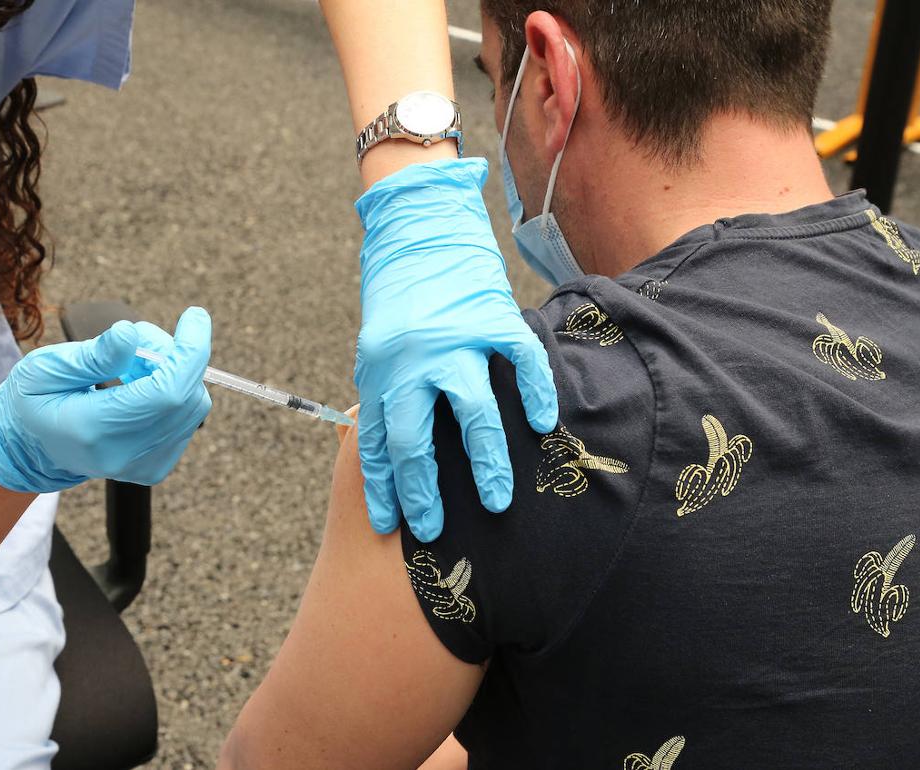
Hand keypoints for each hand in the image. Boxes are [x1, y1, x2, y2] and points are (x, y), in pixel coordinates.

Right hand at [0, 307, 212, 491]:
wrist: (32, 449)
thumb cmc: (34, 401)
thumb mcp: (43, 368)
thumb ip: (91, 354)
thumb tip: (132, 335)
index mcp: (94, 430)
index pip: (166, 393)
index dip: (189, 352)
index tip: (194, 317)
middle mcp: (126, 455)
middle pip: (185, 396)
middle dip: (173, 356)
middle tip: (136, 343)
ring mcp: (145, 466)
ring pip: (192, 406)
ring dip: (171, 373)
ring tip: (128, 368)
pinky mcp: (157, 466)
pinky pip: (186, 418)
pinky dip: (170, 393)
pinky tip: (136, 389)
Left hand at [354, 158, 557, 541]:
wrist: (418, 229)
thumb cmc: (398, 297)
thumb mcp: (377, 348)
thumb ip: (389, 392)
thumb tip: (393, 447)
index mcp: (380, 371)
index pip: (377, 442)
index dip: (383, 486)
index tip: (389, 524)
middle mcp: (413, 361)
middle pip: (416, 440)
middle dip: (424, 491)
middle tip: (436, 530)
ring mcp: (455, 341)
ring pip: (470, 414)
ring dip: (484, 463)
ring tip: (497, 501)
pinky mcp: (493, 319)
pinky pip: (519, 364)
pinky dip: (534, 393)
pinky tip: (542, 423)